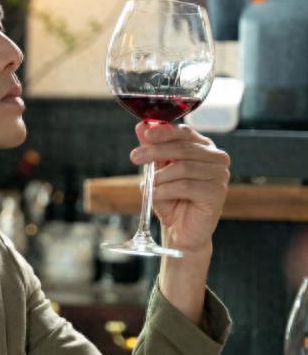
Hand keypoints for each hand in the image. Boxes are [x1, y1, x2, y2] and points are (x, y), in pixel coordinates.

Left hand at [131, 121, 229, 252]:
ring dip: (159, 177)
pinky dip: (165, 190)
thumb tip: (141, 125)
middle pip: (182, 148)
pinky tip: (156, 196)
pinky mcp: (217, 193)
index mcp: (203, 147)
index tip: (146, 134)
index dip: (165, 131)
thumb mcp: (157, 171)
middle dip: (155, 152)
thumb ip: (152, 148)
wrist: (181, 229)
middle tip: (135, 157)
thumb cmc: (171, 198)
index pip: (185, 132)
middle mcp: (216, 158)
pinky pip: (186, 186)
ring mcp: (220, 175)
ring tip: (149, 187)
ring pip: (183, 167)